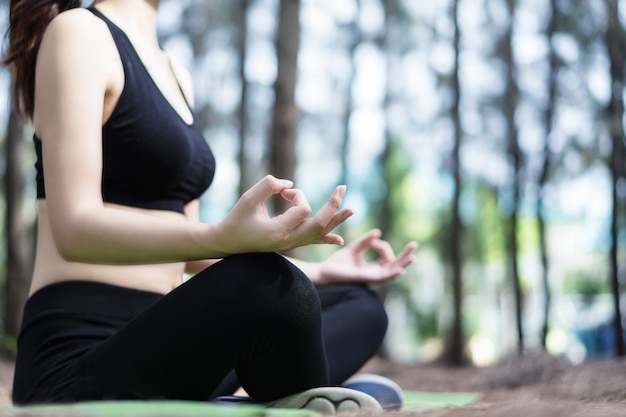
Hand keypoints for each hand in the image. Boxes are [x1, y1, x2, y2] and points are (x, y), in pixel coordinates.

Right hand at [214, 175, 352, 254]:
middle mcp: (289, 241)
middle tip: (342, 187)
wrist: (229, 242)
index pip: (303, 209)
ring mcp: (291, 245)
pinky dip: (327, 238)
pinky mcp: (291, 243)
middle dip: (333, 205)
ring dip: (336, 220)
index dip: (297, 195)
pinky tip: (340, 240)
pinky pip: (313, 241)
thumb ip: (267, 186)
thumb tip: (289, 184)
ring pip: (320, 233)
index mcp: (279, 232)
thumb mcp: (248, 199)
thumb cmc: (237, 219)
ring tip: (352, 210)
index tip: (282, 192)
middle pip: (320, 223)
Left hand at [317, 229, 416, 285]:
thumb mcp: (353, 249)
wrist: (323, 271)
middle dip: (404, 256)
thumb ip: (365, 242)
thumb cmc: (336, 263)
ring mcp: (370, 278)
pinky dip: (392, 274)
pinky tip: (400, 270)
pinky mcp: (365, 279)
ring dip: (402, 264)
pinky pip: (382, 278)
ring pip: (391, 272)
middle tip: (414, 245)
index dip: (383, 246)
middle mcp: (373, 274)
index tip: (373, 239)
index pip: (386, 258)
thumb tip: (378, 232)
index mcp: (371, 269)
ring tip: (413, 257)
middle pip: (394, 266)